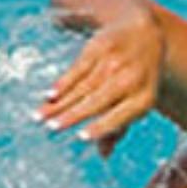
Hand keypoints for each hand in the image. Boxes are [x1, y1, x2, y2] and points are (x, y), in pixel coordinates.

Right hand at [37, 12, 163, 153]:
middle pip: (98, 101)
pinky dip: (63, 83)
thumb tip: (104, 155)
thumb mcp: (138, 100)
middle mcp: (131, 79)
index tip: (82, 137)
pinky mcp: (99, 47)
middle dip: (73, 115)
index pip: (121, 116)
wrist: (145, 32)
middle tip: (52, 128)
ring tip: (41, 116)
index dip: (102, 127)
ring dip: (60, 103)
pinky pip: (78, 69)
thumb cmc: (138, 78)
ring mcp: (114, 62)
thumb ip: (119, 126)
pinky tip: (50, 95)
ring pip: (83, 86)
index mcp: (144, 98)